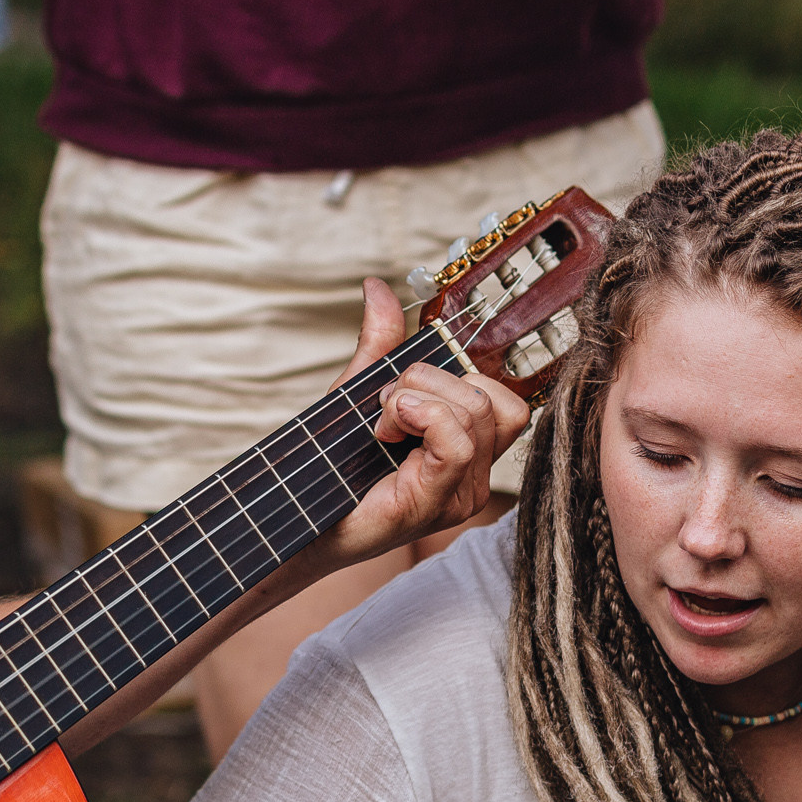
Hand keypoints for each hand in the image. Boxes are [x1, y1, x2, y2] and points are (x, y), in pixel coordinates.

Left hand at [308, 278, 529, 567]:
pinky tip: (387, 428)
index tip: (401, 390)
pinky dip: (422, 416)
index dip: (456, 377)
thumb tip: (377, 287)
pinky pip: (457, 442)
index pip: (506, 398)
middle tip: (384, 408)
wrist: (295, 515)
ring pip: (476, 412)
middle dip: (430, 382)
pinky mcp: (437, 503)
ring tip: (382, 423)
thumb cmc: (331, 465)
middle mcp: (474, 476)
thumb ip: (380, 344)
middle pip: (492, 399)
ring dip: (418, 398)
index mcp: (468, 450)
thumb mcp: (359, 392)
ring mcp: (461, 494)